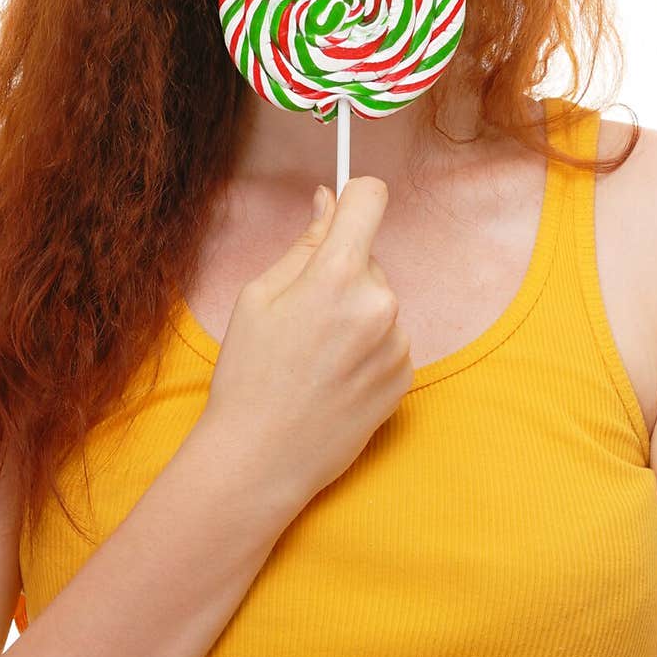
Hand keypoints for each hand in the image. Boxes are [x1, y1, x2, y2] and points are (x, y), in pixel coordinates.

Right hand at [202, 176, 413, 510]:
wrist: (261, 459)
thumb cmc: (249, 374)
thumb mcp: (259, 296)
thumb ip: (305, 244)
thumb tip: (330, 201)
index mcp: (338, 275)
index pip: (371, 199)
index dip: (354, 197)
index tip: (341, 209)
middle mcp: (380, 304)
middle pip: (368, 257)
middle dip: (342, 271)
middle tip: (303, 314)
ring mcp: (398, 342)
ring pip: (378, 300)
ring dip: (356, 312)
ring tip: (315, 355)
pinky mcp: (406, 376)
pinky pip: (389, 337)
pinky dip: (367, 347)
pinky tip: (333, 376)